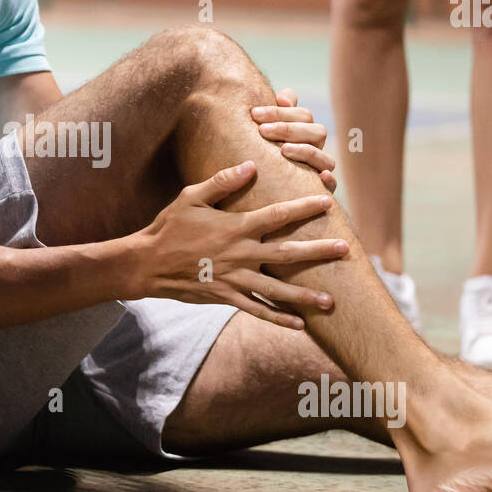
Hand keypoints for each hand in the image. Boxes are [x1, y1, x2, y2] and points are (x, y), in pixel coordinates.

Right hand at [128, 160, 346, 328]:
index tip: (327, 201)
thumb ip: (222, 182)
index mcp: (235, 227)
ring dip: (306, 296)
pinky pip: (257, 309)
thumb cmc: (169, 227)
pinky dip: (279, 318)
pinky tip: (300, 325)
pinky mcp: (226, 297)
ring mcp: (234, 279)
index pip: (277, 216)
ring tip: (331, 301)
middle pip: (287, 254)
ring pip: (277, 290)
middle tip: (345, 250)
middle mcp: (240, 255)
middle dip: (318, 252)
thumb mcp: (190, 197)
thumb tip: (250, 166)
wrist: (146, 264)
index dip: (303, 207)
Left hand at [251, 89, 336, 192]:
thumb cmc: (259, 155)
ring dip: (306, 151)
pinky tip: (321, 176)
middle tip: (263, 130)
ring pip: (326, 158)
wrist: (257, 193)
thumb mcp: (262, 133)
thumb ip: (274, 112)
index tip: (255, 114)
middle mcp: (316, 150)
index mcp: (306, 132)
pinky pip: (331, 186)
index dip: (280, 112)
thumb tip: (283, 97)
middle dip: (289, 129)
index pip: (303, 115)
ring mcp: (320, 170)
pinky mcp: (320, 193)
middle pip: (317, 132)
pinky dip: (329, 181)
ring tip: (284, 150)